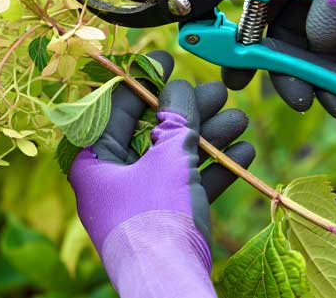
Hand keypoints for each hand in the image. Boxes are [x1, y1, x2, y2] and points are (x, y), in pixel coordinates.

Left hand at [69, 51, 254, 297]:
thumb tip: (179, 87)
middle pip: (149, 132)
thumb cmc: (157, 215)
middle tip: (219, 90)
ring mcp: (136, 203)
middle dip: (189, 111)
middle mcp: (110, 179)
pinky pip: (185, 186)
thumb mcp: (169, 156)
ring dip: (208, 137)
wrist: (168, 285)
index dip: (145, 80)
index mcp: (93, 159)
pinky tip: (243, 151)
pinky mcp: (162, 222)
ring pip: (173, 158)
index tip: (169, 59)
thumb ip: (175, 116)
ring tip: (240, 119)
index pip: (115, 107)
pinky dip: (212, 170)